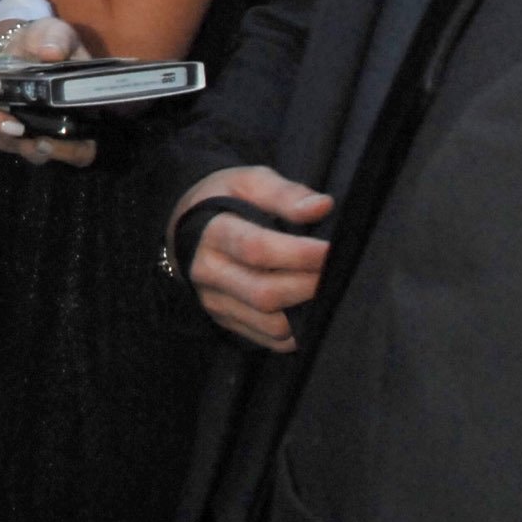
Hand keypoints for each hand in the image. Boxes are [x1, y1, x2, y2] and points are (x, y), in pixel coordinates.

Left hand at [0, 17, 94, 167]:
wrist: (19, 42)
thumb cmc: (46, 40)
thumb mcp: (56, 33)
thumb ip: (58, 40)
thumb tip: (52, 52)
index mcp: (82, 108)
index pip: (85, 145)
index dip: (72, 151)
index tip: (51, 141)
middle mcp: (61, 125)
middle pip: (56, 154)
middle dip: (42, 152)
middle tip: (31, 143)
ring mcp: (36, 127)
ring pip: (29, 151)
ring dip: (16, 144)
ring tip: (3, 132)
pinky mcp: (11, 126)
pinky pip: (5, 140)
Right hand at [174, 166, 332, 351]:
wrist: (184, 227)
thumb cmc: (223, 200)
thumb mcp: (247, 181)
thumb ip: (284, 193)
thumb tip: (322, 206)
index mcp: (212, 231)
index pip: (256, 249)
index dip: (299, 253)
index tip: (331, 250)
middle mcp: (208, 272)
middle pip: (264, 293)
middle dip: (309, 285)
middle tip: (338, 272)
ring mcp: (214, 301)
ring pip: (269, 323)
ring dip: (306, 311)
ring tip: (327, 289)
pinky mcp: (225, 321)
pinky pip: (268, 339)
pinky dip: (297, 332)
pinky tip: (311, 309)